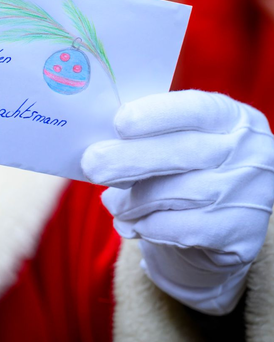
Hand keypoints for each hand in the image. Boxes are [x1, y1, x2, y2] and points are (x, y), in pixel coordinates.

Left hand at [82, 90, 273, 314]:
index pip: (196, 108)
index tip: (119, 123)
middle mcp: (249, 151)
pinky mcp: (240, 233)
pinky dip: (148, 227)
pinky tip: (135, 225)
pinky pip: (179, 228)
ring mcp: (249, 193)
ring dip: (132, 202)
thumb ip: (147, 136)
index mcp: (230, 117)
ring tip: (114, 205)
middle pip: (181, 153)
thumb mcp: (178, 140)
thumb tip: (98, 146)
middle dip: (128, 159)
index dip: (156, 114)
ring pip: (174, 194)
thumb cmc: (187, 169)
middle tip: (92, 165)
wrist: (222, 223)